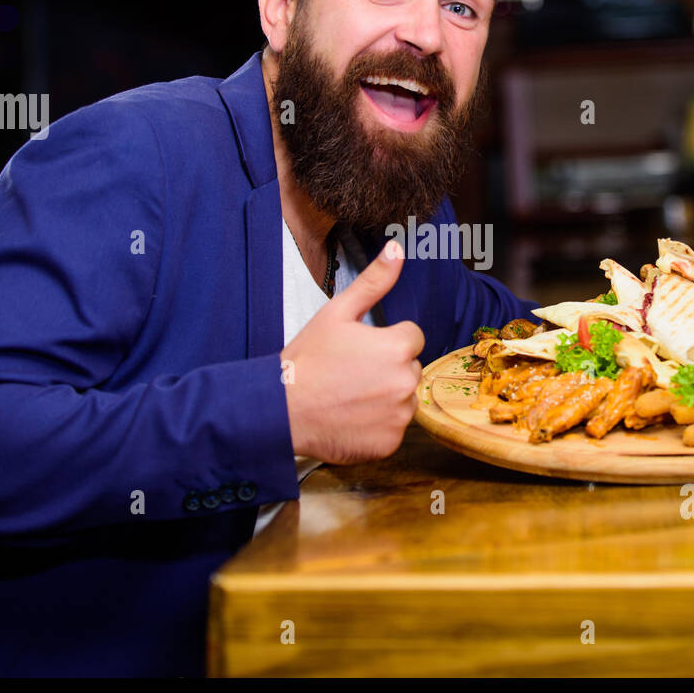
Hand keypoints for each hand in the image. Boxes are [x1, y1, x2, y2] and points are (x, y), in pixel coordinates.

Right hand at [281, 239, 424, 464]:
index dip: (385, 341)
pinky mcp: (390, 443)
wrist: (281, 410)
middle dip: (388, 368)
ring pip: (404, 398)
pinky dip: (378, 425)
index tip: (359, 350)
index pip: (412, 337)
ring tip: (350, 396)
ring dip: (386, 397)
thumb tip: (397, 249)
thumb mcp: (337, 313)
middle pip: (409, 367)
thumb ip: (373, 282)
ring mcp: (399, 415)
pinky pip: (394, 428)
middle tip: (351, 373)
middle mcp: (405, 382)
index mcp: (397, 347)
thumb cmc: (307, 359)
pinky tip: (351, 417)